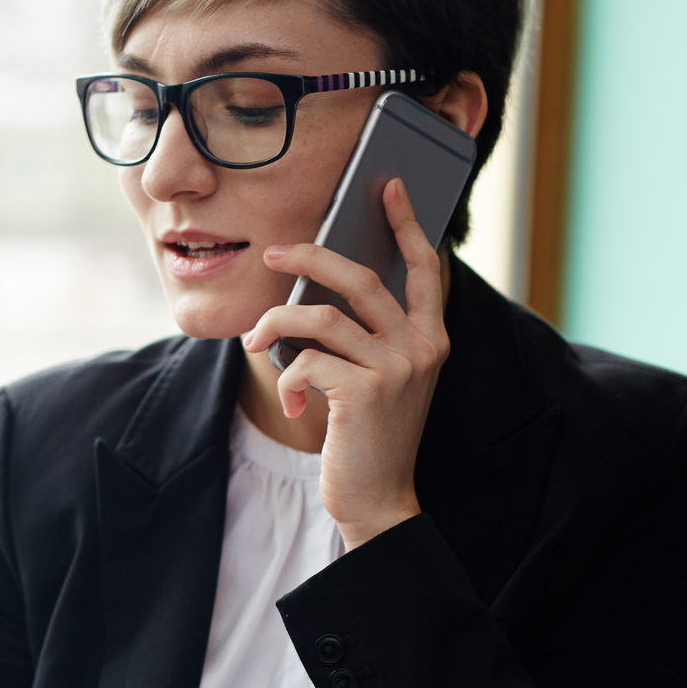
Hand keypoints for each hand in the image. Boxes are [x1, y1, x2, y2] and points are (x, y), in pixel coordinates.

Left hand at [243, 178, 449, 548]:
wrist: (378, 500)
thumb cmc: (369, 436)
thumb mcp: (379, 379)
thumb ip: (365, 336)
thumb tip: (316, 289)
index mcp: (431, 339)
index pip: (422, 269)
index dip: (406, 224)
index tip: (386, 187)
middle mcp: (422, 348)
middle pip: (359, 278)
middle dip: (309, 256)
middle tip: (271, 252)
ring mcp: (397, 369)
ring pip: (321, 317)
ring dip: (276, 323)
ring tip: (255, 340)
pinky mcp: (365, 392)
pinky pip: (306, 361)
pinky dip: (288, 378)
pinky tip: (296, 405)